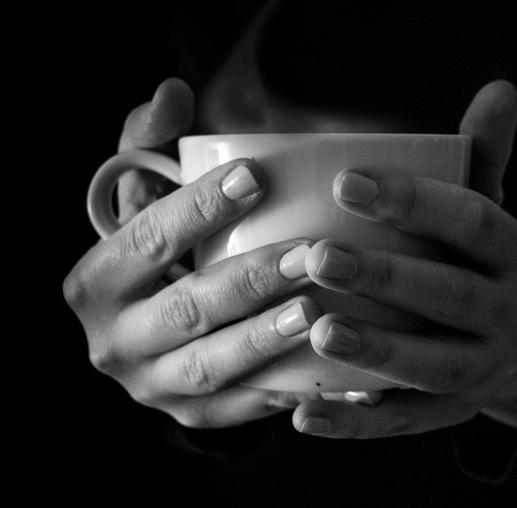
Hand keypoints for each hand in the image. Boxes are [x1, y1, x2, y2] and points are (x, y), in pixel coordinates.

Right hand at [64, 78, 322, 427]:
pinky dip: (285, 395)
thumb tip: (173, 92)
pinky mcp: (189, 415)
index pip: (147, 238)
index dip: (198, 208)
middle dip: (248, 281)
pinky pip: (239, 410)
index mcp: (98, 279)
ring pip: (210, 366)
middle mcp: (115, 339)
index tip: (256, 177)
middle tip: (309, 253)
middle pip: (185, 309)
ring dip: (265, 341)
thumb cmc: (155, 252)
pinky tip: (329, 381)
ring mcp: (151, 386)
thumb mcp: (142, 196)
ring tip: (317, 313)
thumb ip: (150, 143)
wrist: (145, 329)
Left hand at [293, 80, 516, 437]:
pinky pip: (404, 422)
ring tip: (317, 330)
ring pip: (431, 364)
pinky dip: (356, 422)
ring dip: (375, 349)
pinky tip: (304, 415)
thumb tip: (499, 91)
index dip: (415, 201)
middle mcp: (509, 313)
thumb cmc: (473, 263)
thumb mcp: (482, 212)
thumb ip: (483, 159)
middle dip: (386, 276)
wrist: (504, 346)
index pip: (474, 220)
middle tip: (317, 257)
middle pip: (450, 295)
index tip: (345, 181)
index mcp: (515, 254)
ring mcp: (482, 369)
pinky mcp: (449, 414)